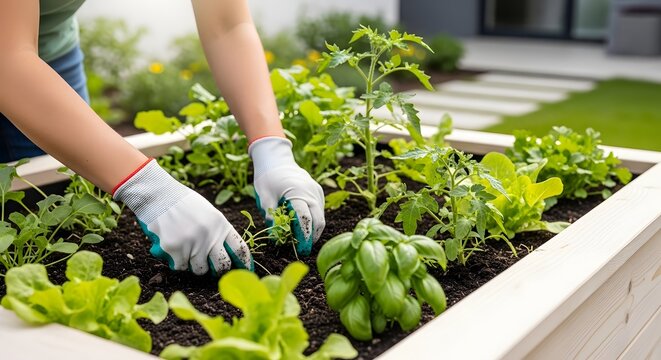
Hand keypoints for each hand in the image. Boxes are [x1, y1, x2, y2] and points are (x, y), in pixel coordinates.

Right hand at [113, 159, 251, 274]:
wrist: (159, 196)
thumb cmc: (183, 204)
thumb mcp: (208, 213)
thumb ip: (217, 231)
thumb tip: (227, 253)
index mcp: (221, 224)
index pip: (239, 248)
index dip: (244, 262)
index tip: (246, 270)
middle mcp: (209, 235)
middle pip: (222, 265)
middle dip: (218, 270)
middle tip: (213, 270)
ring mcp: (192, 244)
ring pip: (200, 269)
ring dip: (195, 265)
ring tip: (187, 252)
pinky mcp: (175, 250)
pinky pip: (181, 267)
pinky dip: (177, 262)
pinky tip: (174, 249)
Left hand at [250, 137, 324, 254]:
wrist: (276, 159)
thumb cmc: (267, 178)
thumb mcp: (264, 197)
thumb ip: (270, 216)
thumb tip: (275, 236)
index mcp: (298, 192)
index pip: (305, 219)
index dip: (304, 236)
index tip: (300, 249)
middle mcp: (312, 192)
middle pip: (319, 220)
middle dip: (312, 237)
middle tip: (303, 250)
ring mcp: (317, 192)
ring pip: (321, 217)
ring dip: (313, 230)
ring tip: (302, 241)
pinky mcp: (318, 192)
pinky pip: (319, 210)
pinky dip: (314, 221)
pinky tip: (303, 228)